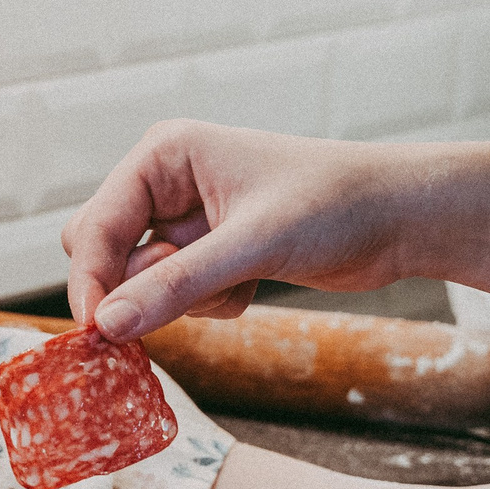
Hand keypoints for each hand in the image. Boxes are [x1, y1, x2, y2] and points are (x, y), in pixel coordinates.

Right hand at [62, 122, 411, 340]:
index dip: (92, 279)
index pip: (96, 224)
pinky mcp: (210, 251)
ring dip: (182, 299)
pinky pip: (176, 294)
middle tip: (173, 308)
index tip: (98, 333)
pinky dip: (209, 303)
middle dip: (136, 288)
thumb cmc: (334, 206)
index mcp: (165, 154)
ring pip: (140, 280)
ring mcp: (187, 219)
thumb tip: (108, 325)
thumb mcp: (251, 246)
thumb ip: (175, 285)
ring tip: (238, 283)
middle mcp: (167, 182)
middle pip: (103, 250)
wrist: (398, 217)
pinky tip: (253, 285)